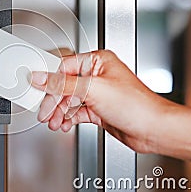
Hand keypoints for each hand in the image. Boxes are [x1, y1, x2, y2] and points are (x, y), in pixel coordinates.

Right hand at [31, 50, 171, 152]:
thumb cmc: (136, 105)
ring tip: (54, 122)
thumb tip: (41, 77)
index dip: (49, 81)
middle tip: (45, 112)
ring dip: (60, 112)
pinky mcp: (98, 109)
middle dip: (54, 101)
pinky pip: (77, 112)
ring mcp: (98, 93)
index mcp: (97, 61)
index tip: (37, 89)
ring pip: (69, 100)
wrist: (154, 130)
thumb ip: (63, 84)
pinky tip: (64, 124)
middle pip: (65, 86)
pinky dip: (68, 118)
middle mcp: (97, 75)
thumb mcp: (93, 89)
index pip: (64, 68)